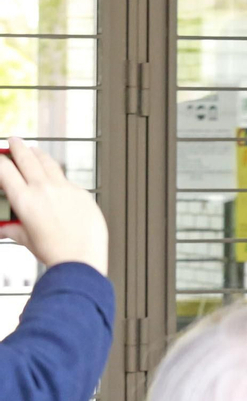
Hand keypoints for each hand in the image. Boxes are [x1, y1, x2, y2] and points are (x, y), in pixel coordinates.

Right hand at [0, 138, 107, 275]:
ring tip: (34, 150)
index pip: (5, 170)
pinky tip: (56, 177)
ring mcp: (65, 189)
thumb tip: (2, 228)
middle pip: (27, 158)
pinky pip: (67, 180)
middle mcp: (44, 189)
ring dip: (39, 154)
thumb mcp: (25, 239)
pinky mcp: (83, 194)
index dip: (0, 161)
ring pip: (49, 164)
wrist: (81, 260)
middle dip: (18, 147)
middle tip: (13, 140)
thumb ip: (11, 228)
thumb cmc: (53, 252)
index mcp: (24, 199)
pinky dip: (58, 176)